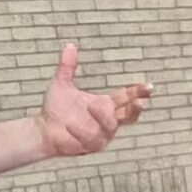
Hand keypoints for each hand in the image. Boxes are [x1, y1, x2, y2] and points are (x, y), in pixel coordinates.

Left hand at [35, 44, 151, 157]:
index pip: (127, 97)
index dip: (139, 92)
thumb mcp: (61, 84)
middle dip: (136, 109)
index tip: (148, 87)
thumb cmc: (56, 109)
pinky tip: (70, 125)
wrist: (43, 129)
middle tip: (139, 102)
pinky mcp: (90, 146)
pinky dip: (81, 132)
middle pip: (130, 116)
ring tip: (91, 105)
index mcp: (106, 104)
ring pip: (111, 127)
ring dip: (103, 117)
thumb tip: (69, 45)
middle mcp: (108, 120)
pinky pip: (92, 140)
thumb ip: (68, 66)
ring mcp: (101, 135)